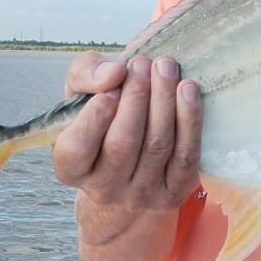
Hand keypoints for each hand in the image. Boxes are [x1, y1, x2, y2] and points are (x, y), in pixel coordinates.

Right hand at [52, 50, 202, 211]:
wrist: (132, 165)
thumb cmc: (103, 120)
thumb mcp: (82, 94)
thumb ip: (86, 75)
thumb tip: (112, 73)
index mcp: (71, 168)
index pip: (77, 148)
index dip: (95, 116)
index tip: (111, 85)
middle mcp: (103, 188)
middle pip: (123, 143)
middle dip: (136, 97)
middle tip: (143, 64)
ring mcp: (141, 195)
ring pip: (157, 146)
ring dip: (164, 100)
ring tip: (166, 67)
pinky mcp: (174, 193)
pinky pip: (185, 156)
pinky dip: (189, 120)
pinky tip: (188, 90)